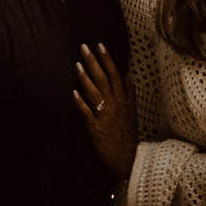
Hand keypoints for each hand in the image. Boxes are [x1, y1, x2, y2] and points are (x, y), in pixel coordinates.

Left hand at [73, 43, 135, 180]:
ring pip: (96, 94)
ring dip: (86, 79)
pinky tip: (73, 93)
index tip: (100, 45)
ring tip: (77, 64)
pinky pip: (88, 114)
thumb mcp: (132, 111)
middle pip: (104, 80)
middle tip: (84, 47)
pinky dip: (81, 104)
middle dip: (94, 63)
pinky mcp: (97, 130)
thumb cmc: (127, 135)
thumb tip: (127, 73)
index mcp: (124, 101)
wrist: (128, 160)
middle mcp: (116, 106)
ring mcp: (106, 117)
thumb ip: (129, 92)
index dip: (107, 60)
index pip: (116, 75)